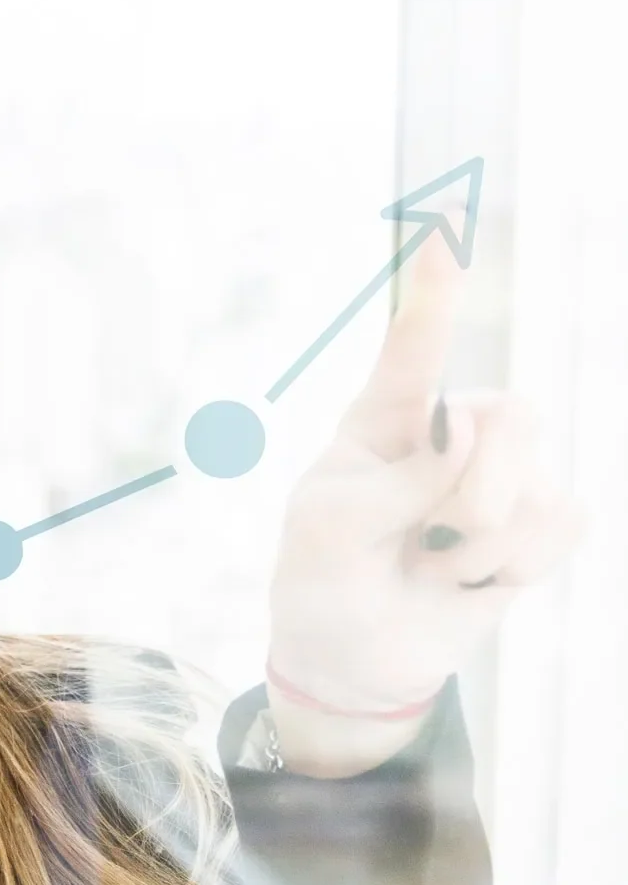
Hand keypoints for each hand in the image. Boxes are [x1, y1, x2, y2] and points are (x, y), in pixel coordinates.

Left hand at [265, 228, 586, 776]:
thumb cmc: (325, 579)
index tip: (448, 226)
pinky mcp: (536, 521)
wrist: (355, 658)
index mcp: (383, 420)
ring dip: (475, 548)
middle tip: (423, 539)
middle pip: (513, 418)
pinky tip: (468, 579)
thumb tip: (467, 427)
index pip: (414, 349)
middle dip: (473, 493)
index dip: (436, 294)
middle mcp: (452, 432)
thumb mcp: (331, 530)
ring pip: (533, 486)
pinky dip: (507, 569)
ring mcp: (501, 474)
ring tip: (430, 564)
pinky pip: (558, 527)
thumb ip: (398, 479)